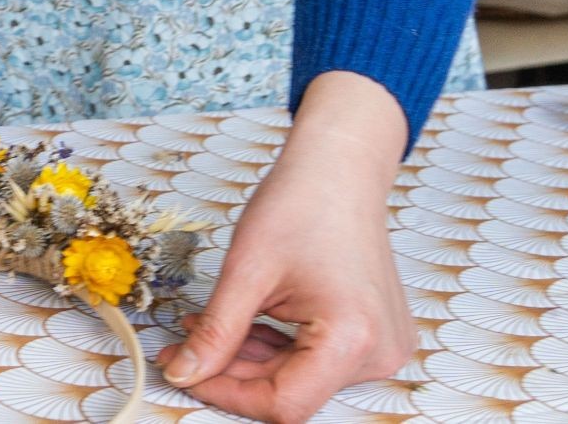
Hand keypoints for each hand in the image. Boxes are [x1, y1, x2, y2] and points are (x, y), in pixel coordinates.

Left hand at [163, 72, 413, 423]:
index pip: (284, 403)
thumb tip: (185, 374)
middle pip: (293, 390)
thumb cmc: (303, 202)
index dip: (228, 394)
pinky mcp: (375, 335)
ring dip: (251, 359)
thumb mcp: (246, 272)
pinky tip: (243, 324)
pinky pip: (318, 358)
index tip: (188, 373)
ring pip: (302, 376)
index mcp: (353, 338)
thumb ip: (216, 333)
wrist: (340, 167)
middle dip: (233, 373)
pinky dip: (277, 347)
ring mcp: (382, 345)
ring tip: (208, 327)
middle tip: (184, 351)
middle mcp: (379, 352)